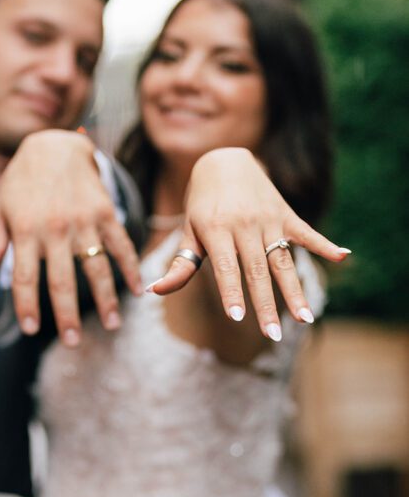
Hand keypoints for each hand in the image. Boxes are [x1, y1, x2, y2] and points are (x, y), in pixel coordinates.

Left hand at [0, 130, 141, 345]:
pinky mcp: (105, 213)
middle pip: (61, 282)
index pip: (25, 278)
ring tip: (111, 325)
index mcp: (25, 231)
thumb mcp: (0, 208)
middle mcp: (54, 229)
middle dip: (67, 316)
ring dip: (106, 300)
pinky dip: (130, 268)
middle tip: (72, 342)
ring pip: (96, 269)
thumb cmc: (21, 180)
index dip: (27, 307)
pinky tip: (136, 290)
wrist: (55, 144)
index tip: (30, 331)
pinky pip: (120, 245)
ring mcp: (83, 222)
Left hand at [147, 148, 349, 338]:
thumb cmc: (202, 205)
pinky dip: (324, 244)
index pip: (225, 267)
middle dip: (266, 304)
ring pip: (283, 260)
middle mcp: (244, 224)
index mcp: (216, 230)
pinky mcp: (286, 213)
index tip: (238, 318)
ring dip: (295, 291)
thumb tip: (154, 291)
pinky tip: (343, 256)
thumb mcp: (188, 232)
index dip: (232, 292)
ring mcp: (268, 219)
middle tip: (274, 335)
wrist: (224, 161)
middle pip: (257, 271)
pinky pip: (306, 232)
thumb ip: (178, 265)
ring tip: (305, 318)